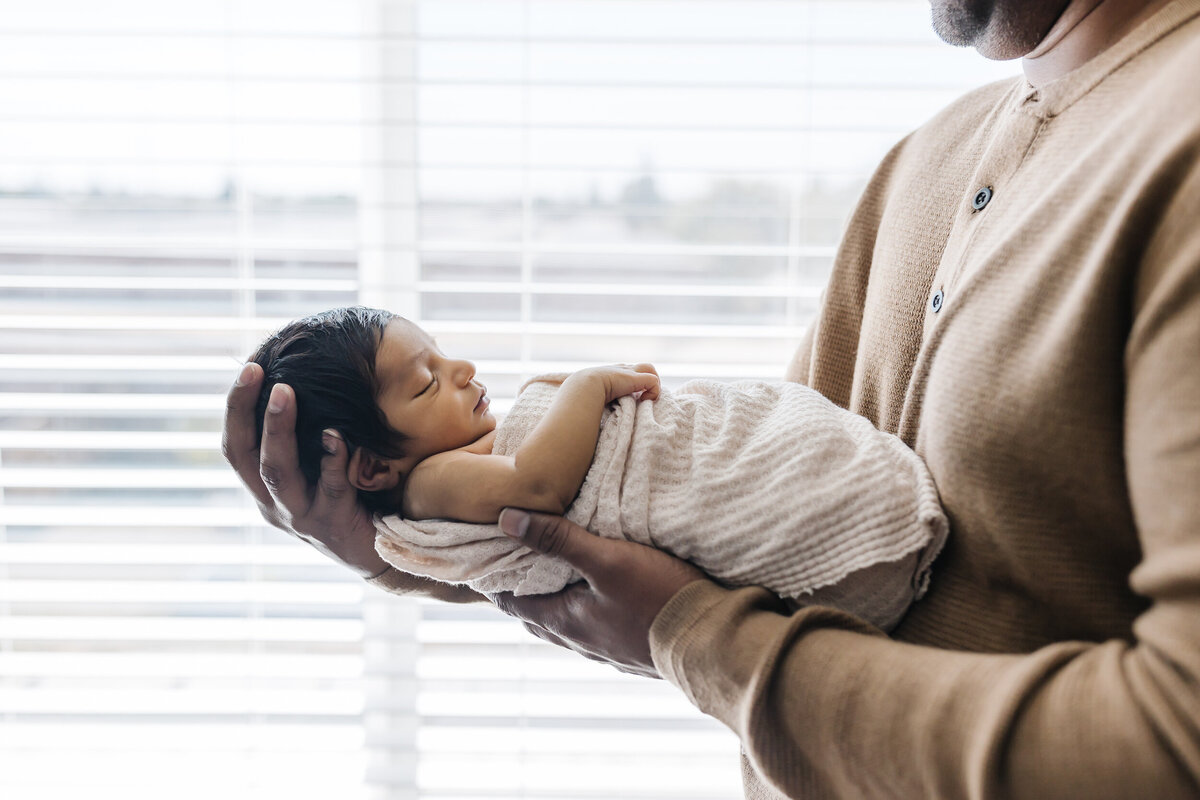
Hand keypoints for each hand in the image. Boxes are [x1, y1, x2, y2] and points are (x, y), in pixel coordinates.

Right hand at [222, 362, 388, 577]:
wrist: (381, 553)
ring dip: (278, 430)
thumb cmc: (349, 500)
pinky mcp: (333, 525)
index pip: (235, 446)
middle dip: (246, 411)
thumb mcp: (317, 469)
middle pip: (245, 457)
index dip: (235, 408)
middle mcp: (274, 504)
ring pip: (277, 474)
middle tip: (256, 372)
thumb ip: (308, 438)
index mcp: (264, 489)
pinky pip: (330, 488)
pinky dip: (331, 460)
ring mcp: (301, 517)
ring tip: (285, 392)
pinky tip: (336, 435)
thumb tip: (308, 379)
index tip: (249, 369)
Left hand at [488, 508, 705, 676]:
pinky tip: (597, 597)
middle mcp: (581, 640)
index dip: (494, 579)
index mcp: (565, 621)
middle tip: (511, 560)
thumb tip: (506, 520)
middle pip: (536, 613)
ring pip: (566, 622)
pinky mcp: (633, 647)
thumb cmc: (659, 598)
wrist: (714, 643)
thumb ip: (558, 539)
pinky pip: (594, 627)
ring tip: (549, 574)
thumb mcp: (607, 559)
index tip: (484, 556)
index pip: (511, 600)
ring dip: (552, 599)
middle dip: (520, 588)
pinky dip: (582, 608)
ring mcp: (608, 648)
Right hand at [573, 362, 660, 403]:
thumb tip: (587, 420)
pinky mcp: (636, 379)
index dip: (633, 384)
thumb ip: (593, 402)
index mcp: (610, 374)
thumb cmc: (580, 396)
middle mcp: (621, 370)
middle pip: (641, 368)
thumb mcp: (587, 397)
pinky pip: (654, 381)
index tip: (630, 399)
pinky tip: (643, 401)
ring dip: (651, 385)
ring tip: (644, 399)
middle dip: (645, 382)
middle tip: (640, 398)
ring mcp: (629, 372)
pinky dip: (653, 392)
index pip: (627, 373)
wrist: (583, 388)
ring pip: (649, 369)